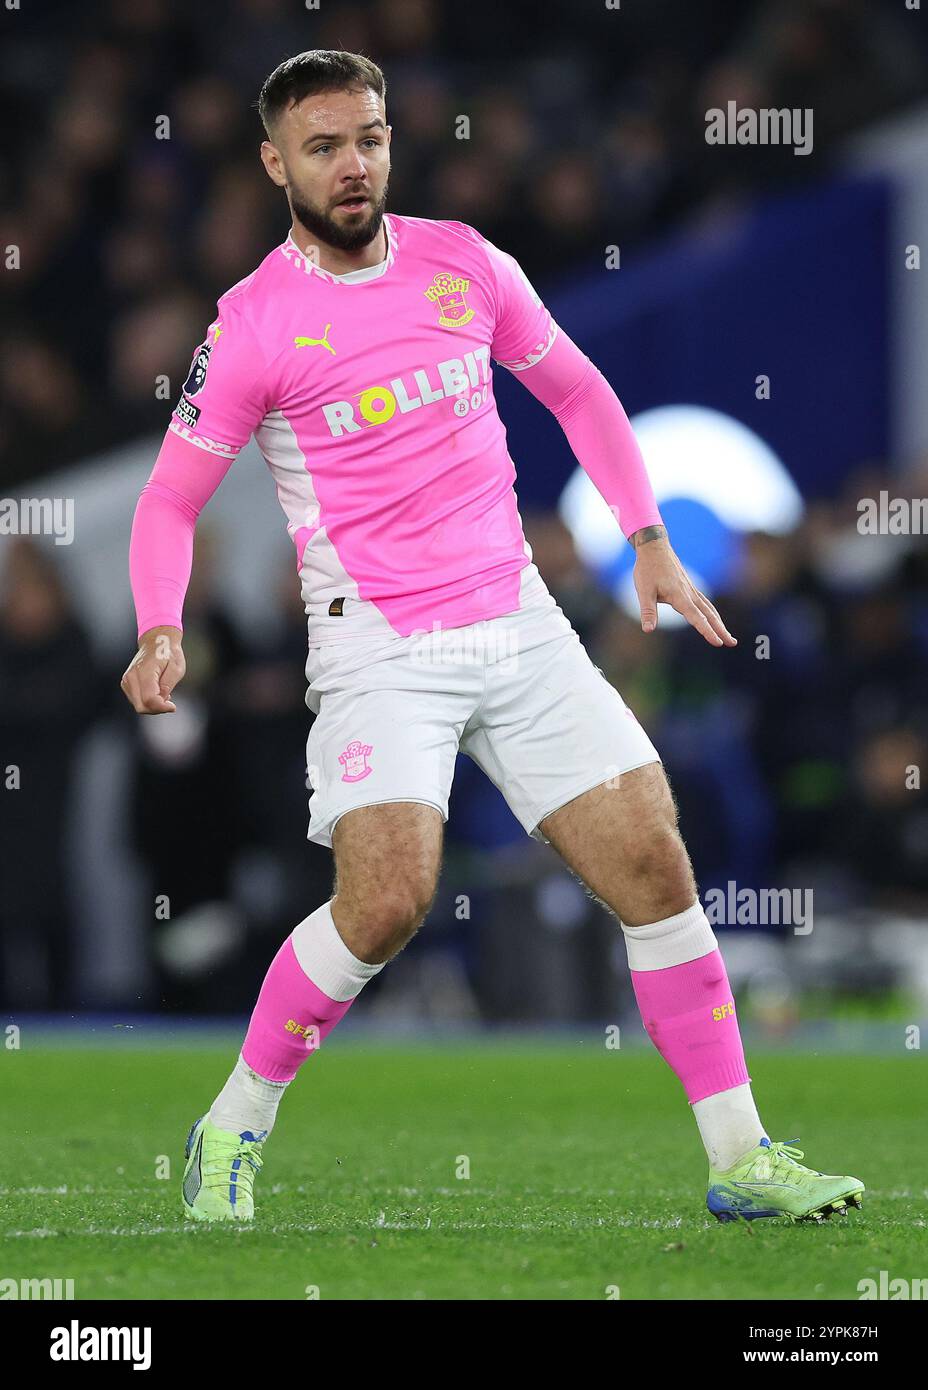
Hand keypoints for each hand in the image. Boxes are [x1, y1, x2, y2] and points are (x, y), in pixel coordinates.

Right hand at [120, 626, 185, 712]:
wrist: (156, 641)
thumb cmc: (168, 653)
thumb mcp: (176, 668)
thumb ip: (167, 686)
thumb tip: (160, 701)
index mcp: (144, 671)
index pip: (149, 700)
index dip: (162, 707)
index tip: (173, 706)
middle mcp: (131, 677)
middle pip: (142, 707)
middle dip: (157, 709)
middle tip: (169, 701)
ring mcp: (126, 680)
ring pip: (139, 706)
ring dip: (153, 705)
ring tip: (163, 691)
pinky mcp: (126, 683)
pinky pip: (137, 701)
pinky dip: (147, 701)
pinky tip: (156, 691)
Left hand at [630, 526, 735, 647]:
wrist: (654, 547)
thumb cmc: (647, 569)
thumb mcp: (643, 591)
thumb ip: (648, 611)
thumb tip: (648, 629)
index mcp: (679, 595)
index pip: (696, 617)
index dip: (707, 631)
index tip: (717, 643)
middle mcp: (689, 593)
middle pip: (709, 615)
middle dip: (721, 630)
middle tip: (732, 643)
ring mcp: (691, 589)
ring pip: (709, 609)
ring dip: (719, 623)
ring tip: (728, 636)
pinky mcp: (689, 587)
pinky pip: (705, 602)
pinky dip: (713, 613)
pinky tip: (715, 619)